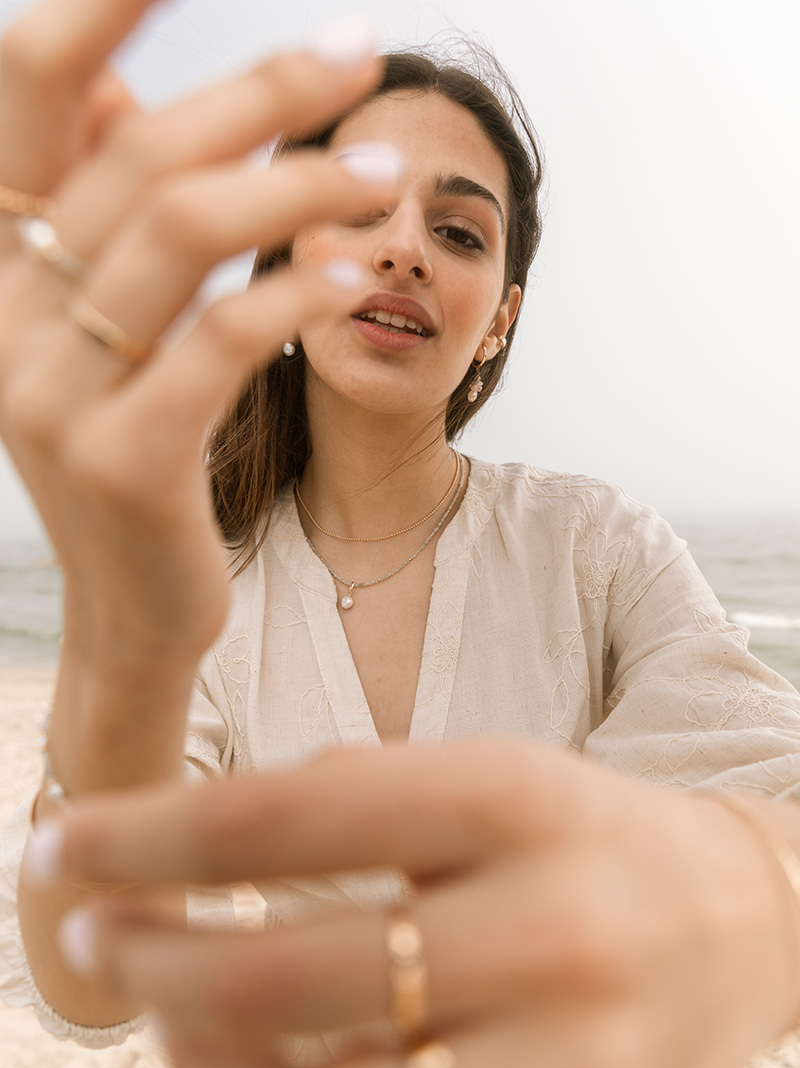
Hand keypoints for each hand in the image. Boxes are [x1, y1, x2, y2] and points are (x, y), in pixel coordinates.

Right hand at [0, 1, 397, 792]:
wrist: (134, 608)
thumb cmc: (142, 455)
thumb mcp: (102, 336)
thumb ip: (101, 215)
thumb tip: (115, 85)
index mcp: (0, 268)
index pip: (28, 93)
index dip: (99, 3)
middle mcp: (8, 316)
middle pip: (135, 152)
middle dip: (262, 90)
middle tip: (360, 58)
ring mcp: (55, 393)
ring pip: (179, 228)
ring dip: (301, 184)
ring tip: (386, 173)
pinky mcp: (125, 459)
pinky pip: (221, 338)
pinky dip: (299, 290)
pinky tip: (361, 275)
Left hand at [32, 740, 799, 1067]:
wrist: (747, 926)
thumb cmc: (589, 836)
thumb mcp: (490, 773)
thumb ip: (350, 800)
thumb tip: (185, 855)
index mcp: (515, 804)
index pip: (282, 822)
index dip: (144, 836)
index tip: (57, 841)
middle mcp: (547, 934)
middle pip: (283, 978)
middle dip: (151, 961)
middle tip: (104, 937)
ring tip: (177, 1026)